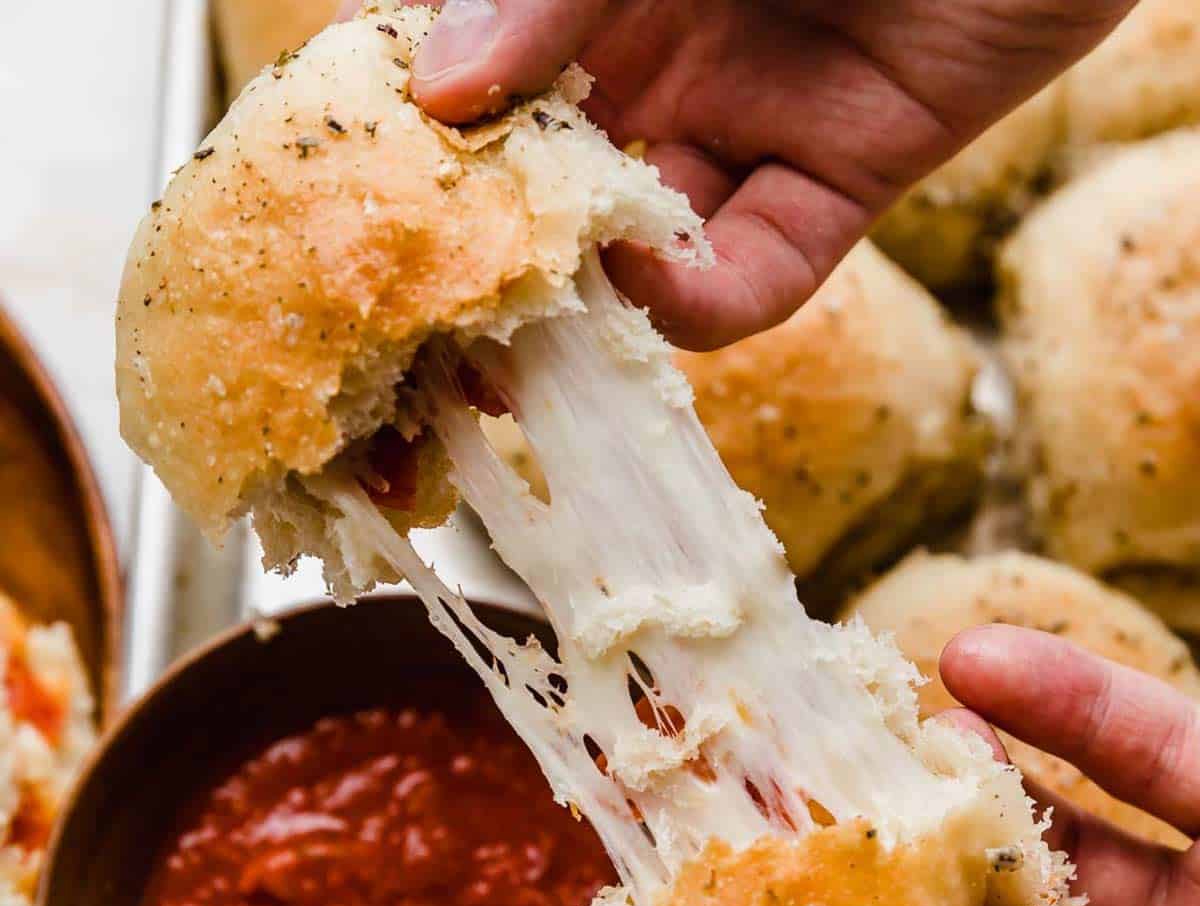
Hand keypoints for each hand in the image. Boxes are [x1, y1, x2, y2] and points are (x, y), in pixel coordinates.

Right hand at [343, 0, 1133, 347]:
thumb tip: (436, 88)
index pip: (477, 102)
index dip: (425, 172)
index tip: (372, 235)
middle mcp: (652, 69)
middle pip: (549, 201)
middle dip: (495, 277)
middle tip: (434, 343)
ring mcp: (741, 132)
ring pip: (643, 259)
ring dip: (589, 309)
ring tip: (531, 342)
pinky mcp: (835, 187)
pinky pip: (758, 277)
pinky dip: (705, 298)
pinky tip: (657, 277)